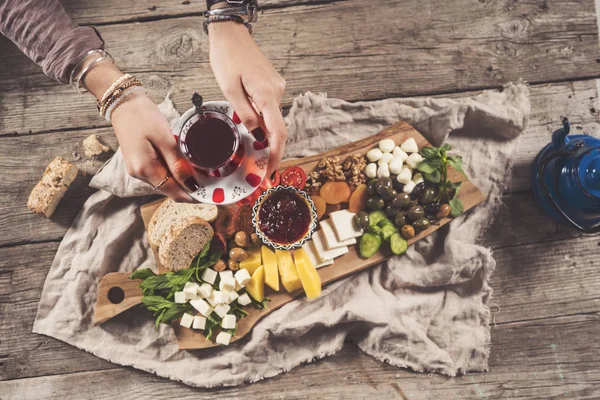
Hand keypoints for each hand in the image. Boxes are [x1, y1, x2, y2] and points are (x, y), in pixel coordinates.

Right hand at [83, 63, 197, 201]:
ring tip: (199, 172)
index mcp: (145, 169)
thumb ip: (177, 163)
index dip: (192, 196)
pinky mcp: (137, 163)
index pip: (173, 192)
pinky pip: (158, 173)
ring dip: (180, 180)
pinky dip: (171, 172)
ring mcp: (136, 170)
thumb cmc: (143, 116)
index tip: (209, 195)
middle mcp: (139, 174)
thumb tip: (191, 184)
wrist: (123, 102)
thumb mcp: (165, 138)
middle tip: (209, 182)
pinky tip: (181, 164)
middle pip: (169, 189)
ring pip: (164, 182)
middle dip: (188, 188)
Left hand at [208, 21, 286, 173]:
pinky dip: (264, 123)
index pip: (278, 132)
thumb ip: (245, 114)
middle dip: (271, 151)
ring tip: (254, 154)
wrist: (231, 35)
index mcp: (266, 94)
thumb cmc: (227, 58)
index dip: (276, 155)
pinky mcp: (272, 86)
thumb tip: (258, 136)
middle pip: (278, 129)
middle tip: (261, 170)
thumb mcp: (230, 89)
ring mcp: (276, 88)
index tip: (271, 171)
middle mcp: (276, 92)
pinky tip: (253, 129)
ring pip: (273, 120)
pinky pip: (270, 110)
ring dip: (265, 137)